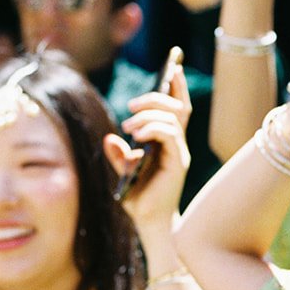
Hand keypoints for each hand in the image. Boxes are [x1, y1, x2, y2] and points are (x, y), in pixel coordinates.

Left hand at [106, 64, 192, 231]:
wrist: (148, 223)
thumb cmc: (139, 199)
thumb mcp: (124, 171)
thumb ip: (119, 154)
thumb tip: (109, 138)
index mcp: (169, 144)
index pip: (179, 109)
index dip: (178, 87)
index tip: (174, 67)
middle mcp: (178, 145)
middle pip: (178, 108)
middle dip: (158, 96)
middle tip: (132, 105)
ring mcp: (179, 153)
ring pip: (172, 118)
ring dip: (148, 115)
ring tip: (128, 125)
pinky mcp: (177, 162)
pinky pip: (169, 134)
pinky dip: (152, 128)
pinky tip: (135, 134)